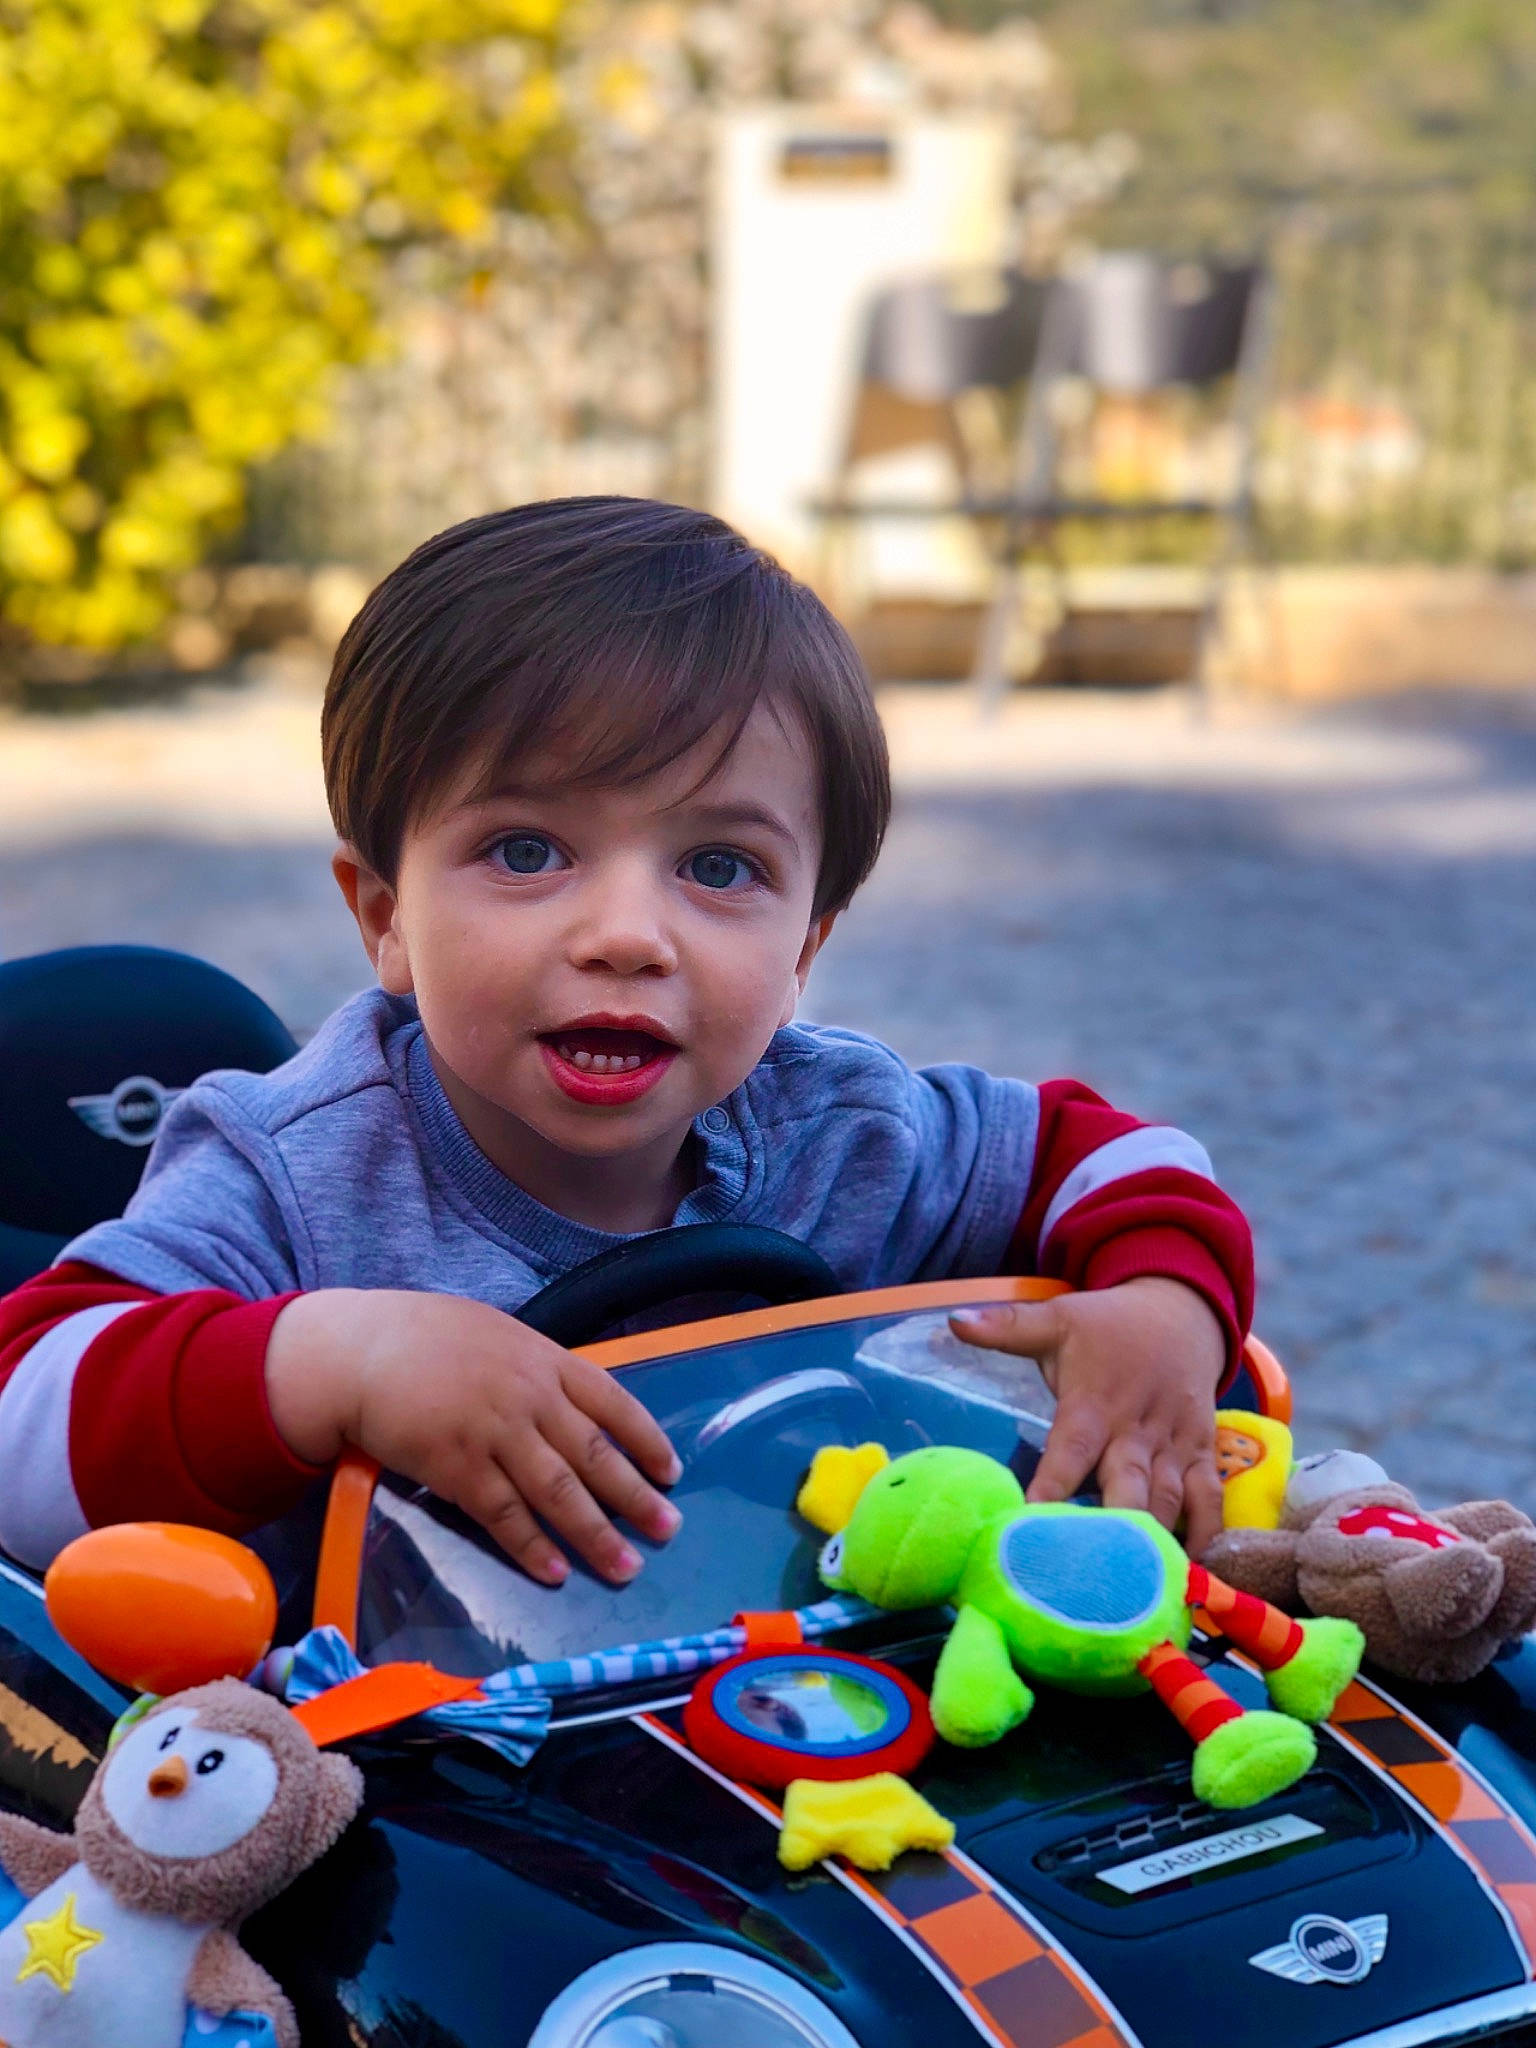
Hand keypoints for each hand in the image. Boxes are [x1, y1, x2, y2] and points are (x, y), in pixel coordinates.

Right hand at [266, 1289, 680, 1586]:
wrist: (360, 1352)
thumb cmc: (428, 1339)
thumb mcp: (498, 1335)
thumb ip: (538, 1369)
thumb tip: (575, 1405)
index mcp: (545, 1359)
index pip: (613, 1402)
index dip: (646, 1440)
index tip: (670, 1473)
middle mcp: (529, 1397)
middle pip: (594, 1454)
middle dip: (635, 1497)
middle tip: (668, 1531)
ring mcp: (494, 1434)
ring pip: (557, 1492)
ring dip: (595, 1534)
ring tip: (625, 1566)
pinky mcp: (457, 1468)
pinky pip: (503, 1515)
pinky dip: (532, 1545)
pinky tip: (555, 1570)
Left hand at [949, 1277, 1225, 1553]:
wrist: (1180, 1314)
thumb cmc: (1107, 1327)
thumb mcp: (1057, 1319)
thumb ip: (1006, 1327)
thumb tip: (954, 1321)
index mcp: (1095, 1402)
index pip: (1071, 1450)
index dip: (1053, 1487)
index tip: (1030, 1522)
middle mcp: (1137, 1429)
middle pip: (1128, 1486)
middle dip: (1112, 1528)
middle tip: (1089, 1574)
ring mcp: (1175, 1444)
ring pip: (1169, 1499)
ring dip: (1154, 1541)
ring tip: (1135, 1586)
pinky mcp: (1203, 1454)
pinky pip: (1211, 1499)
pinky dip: (1206, 1534)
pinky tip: (1190, 1571)